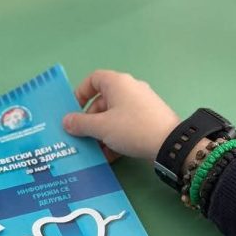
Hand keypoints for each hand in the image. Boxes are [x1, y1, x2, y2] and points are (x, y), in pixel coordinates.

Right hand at [62, 70, 179, 161]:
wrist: (169, 143)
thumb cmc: (132, 128)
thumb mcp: (101, 127)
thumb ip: (81, 123)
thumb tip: (66, 121)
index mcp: (117, 83)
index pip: (94, 79)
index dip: (81, 92)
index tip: (74, 110)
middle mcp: (130, 88)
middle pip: (103, 100)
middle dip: (90, 120)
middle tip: (83, 136)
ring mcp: (142, 104)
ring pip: (115, 116)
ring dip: (102, 132)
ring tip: (96, 150)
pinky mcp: (150, 119)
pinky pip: (127, 125)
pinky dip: (117, 137)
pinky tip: (111, 156)